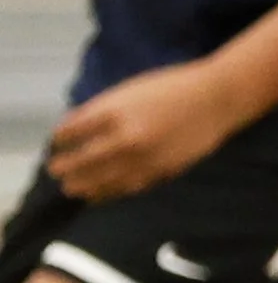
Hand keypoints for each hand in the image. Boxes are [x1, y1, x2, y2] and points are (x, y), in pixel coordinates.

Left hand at [47, 62, 243, 200]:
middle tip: (56, 171)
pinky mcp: (160, 171)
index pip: (73, 131)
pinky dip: (109, 192)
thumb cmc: (171, 87)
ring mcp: (143, 158)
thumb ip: (101, 109)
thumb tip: (73, 127)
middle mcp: (125, 137)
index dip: (60, 139)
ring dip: (84, 185)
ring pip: (104, 179)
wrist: (215, 99)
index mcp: (113, 111)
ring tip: (71, 189)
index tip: (56, 143)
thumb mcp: (129, 89)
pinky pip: (128, 187)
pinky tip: (98, 195)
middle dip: (66, 167)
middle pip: (84, 160)